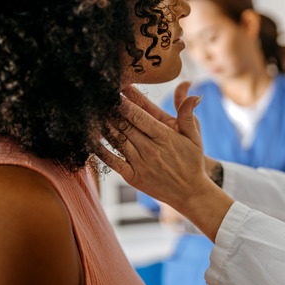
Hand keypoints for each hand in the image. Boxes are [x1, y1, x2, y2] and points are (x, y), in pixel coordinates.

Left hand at [96, 83, 233, 239]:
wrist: (190, 193)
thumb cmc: (192, 162)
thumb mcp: (194, 137)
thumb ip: (188, 115)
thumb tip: (194, 95)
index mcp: (165, 137)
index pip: (139, 116)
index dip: (124, 103)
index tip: (113, 92)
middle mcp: (151, 149)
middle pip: (125, 126)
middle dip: (110, 111)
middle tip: (97, 98)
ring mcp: (140, 163)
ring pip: (117, 141)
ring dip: (103, 126)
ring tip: (91, 113)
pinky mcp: (133, 176)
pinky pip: (112, 161)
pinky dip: (100, 151)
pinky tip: (90, 140)